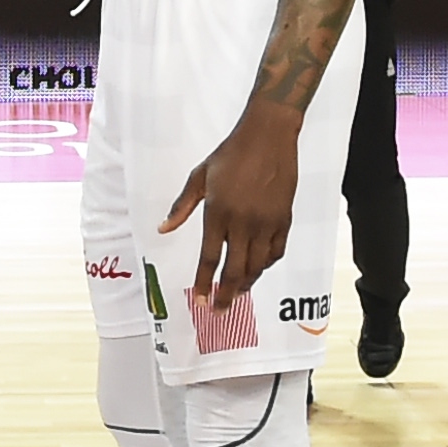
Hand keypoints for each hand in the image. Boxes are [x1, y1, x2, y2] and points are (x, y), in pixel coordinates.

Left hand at [163, 98, 299, 307]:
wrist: (268, 136)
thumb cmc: (230, 154)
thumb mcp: (199, 176)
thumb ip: (181, 207)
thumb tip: (163, 229)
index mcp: (218, 212)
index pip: (209, 258)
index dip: (204, 283)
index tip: (200, 300)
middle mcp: (243, 222)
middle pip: (235, 271)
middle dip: (226, 295)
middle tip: (219, 310)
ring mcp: (267, 222)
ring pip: (257, 266)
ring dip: (246, 283)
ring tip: (237, 292)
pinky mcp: (284, 219)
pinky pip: (276, 252)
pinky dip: (265, 265)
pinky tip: (257, 268)